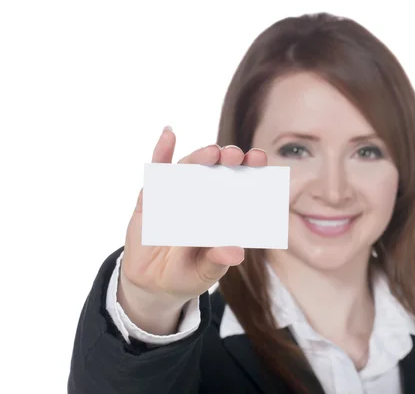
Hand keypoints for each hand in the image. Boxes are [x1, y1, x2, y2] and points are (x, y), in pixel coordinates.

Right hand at [118, 126, 266, 333]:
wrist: (151, 283)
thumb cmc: (187, 275)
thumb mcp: (204, 273)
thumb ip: (217, 261)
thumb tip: (236, 253)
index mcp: (222, 211)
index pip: (241, 184)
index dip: (251, 170)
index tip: (260, 160)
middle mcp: (203, 196)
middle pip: (217, 171)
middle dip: (228, 160)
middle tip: (236, 155)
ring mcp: (177, 193)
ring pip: (190, 168)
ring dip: (200, 157)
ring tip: (212, 153)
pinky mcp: (151, 195)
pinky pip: (157, 170)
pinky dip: (161, 150)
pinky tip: (169, 134)